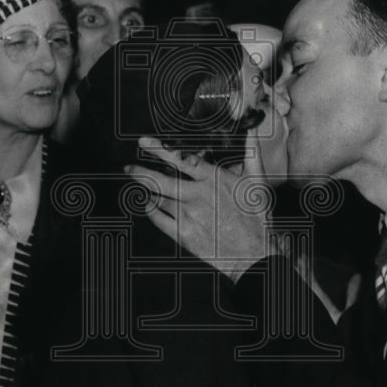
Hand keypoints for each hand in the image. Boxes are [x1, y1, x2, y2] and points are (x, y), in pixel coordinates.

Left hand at [124, 134, 273, 281]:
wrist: (254, 254)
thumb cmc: (257, 220)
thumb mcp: (258, 183)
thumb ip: (252, 154)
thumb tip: (252, 131)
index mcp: (213, 179)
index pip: (181, 159)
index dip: (160, 150)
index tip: (145, 143)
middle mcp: (197, 195)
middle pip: (162, 179)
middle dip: (141, 171)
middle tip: (128, 167)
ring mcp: (188, 215)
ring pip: (158, 198)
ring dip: (145, 190)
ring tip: (136, 185)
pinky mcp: (184, 234)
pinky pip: (159, 219)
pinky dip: (149, 210)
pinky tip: (145, 204)